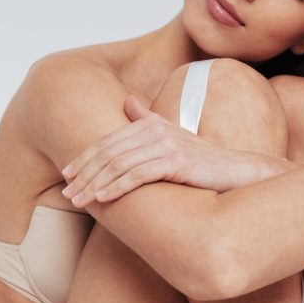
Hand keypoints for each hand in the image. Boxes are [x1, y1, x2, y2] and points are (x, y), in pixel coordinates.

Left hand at [61, 95, 245, 207]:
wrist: (236, 170)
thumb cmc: (200, 159)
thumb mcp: (171, 136)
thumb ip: (147, 119)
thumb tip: (127, 102)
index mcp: (149, 124)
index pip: (108, 142)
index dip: (84, 158)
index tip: (67, 175)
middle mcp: (155, 130)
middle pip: (109, 153)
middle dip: (84, 174)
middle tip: (68, 193)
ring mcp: (167, 144)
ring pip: (119, 165)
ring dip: (95, 184)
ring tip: (78, 200)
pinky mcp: (177, 161)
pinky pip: (139, 175)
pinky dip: (117, 187)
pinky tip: (102, 199)